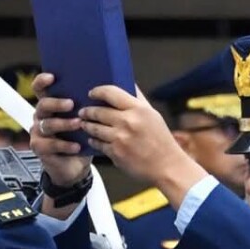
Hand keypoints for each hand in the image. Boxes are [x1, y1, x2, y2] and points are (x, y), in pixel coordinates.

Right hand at [28, 73, 92, 198]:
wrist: (75, 167)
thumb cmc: (82, 139)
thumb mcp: (88, 119)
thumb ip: (92, 104)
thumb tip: (112, 87)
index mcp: (52, 104)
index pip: (40, 88)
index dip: (42, 81)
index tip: (52, 77)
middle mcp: (42, 116)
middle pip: (43, 104)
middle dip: (57, 103)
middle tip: (71, 104)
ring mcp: (39, 132)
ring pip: (47, 124)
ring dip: (63, 124)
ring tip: (78, 125)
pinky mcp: (40, 147)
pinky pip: (50, 144)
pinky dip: (65, 145)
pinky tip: (77, 146)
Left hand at [78, 85, 205, 202]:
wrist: (166, 166)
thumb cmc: (160, 139)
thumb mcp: (152, 115)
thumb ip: (138, 99)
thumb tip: (128, 82)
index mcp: (138, 109)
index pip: (111, 93)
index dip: (98, 91)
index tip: (92, 93)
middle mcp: (128, 122)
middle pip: (98, 111)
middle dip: (87, 111)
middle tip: (83, 111)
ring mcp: (120, 138)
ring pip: (94, 128)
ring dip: (87, 125)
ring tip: (84, 124)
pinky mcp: (115, 153)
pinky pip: (98, 144)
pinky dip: (93, 140)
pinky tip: (92, 138)